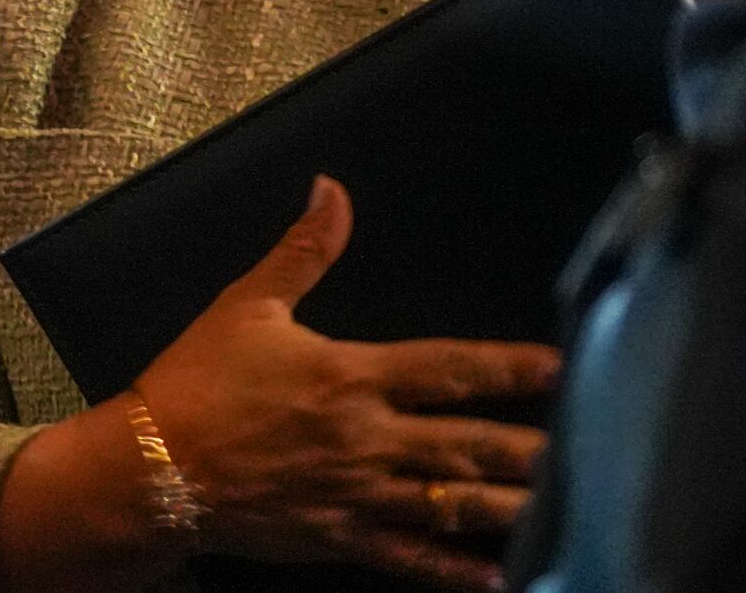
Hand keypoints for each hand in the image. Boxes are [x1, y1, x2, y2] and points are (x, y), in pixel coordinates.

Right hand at [134, 176, 557, 591]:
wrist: (155, 466)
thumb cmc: (196, 381)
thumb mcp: (247, 305)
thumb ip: (302, 251)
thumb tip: (332, 190)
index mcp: (351, 376)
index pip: (448, 368)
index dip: (509, 366)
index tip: (560, 367)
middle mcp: (368, 437)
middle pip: (468, 443)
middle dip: (532, 448)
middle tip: (590, 450)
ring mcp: (359, 493)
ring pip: (452, 503)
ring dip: (511, 507)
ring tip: (567, 512)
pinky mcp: (340, 536)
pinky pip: (410, 557)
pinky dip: (455, 570)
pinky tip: (498, 577)